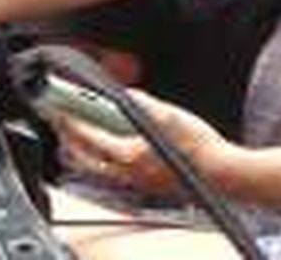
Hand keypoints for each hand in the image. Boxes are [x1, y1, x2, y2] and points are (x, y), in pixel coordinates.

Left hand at [56, 89, 229, 196]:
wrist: (224, 175)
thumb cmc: (199, 146)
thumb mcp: (168, 114)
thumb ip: (140, 102)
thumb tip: (122, 93)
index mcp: (129, 155)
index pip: (87, 136)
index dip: (68, 120)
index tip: (56, 107)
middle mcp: (127, 172)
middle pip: (83, 157)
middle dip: (66, 137)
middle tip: (58, 119)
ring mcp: (135, 182)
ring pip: (94, 169)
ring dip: (80, 151)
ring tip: (73, 134)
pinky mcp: (144, 186)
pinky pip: (111, 174)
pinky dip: (98, 161)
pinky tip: (103, 150)